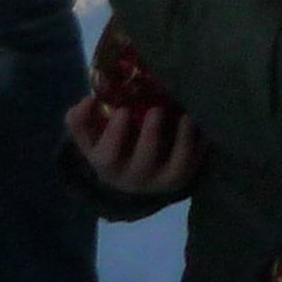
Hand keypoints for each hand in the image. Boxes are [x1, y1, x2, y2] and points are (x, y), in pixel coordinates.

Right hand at [66, 94, 201, 195]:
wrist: (135, 172)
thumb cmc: (113, 145)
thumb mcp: (92, 136)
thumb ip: (81, 120)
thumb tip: (87, 101)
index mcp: (108, 165)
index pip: (106, 157)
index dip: (114, 135)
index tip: (122, 110)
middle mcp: (133, 177)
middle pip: (141, 164)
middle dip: (150, 137)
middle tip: (156, 110)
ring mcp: (160, 180)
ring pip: (173, 169)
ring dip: (182, 142)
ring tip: (186, 116)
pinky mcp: (182, 176)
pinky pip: (195, 164)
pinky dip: (199, 145)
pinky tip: (200, 123)